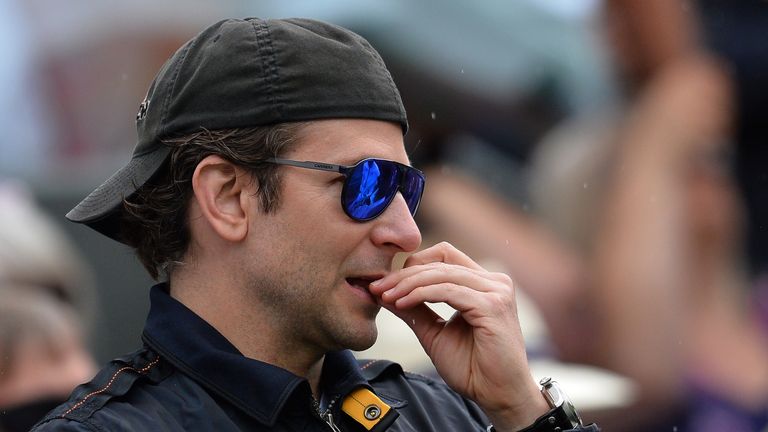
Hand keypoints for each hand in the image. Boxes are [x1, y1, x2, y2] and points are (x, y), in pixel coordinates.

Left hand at [369, 242, 548, 429]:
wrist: (498, 396)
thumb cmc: (472, 368)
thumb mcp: (434, 333)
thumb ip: (414, 310)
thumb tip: (384, 292)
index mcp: (483, 284)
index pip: (444, 256)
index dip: (413, 264)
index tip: (385, 283)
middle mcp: (494, 282)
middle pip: (440, 262)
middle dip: (404, 274)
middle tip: (377, 287)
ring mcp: (496, 292)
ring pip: (442, 274)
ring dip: (408, 283)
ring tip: (386, 296)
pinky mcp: (493, 306)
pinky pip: (448, 291)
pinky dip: (421, 294)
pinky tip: (402, 303)